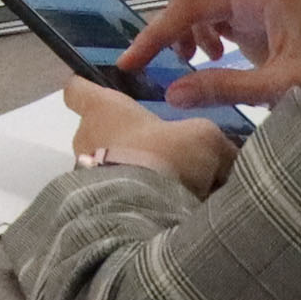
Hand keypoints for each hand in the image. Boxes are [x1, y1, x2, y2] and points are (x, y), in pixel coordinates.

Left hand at [61, 79, 242, 192]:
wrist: (146, 211)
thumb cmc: (166, 156)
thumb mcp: (204, 138)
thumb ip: (209, 140)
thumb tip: (223, 156)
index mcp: (102, 109)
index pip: (77, 89)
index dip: (88, 88)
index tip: (102, 92)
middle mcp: (84, 137)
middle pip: (97, 129)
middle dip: (124, 139)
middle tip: (158, 150)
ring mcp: (83, 171)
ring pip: (106, 163)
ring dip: (130, 170)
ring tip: (164, 185)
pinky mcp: (91, 202)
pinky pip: (111, 193)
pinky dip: (131, 196)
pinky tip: (160, 206)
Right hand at [114, 0, 300, 103]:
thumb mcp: (283, 86)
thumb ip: (226, 87)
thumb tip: (171, 94)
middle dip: (162, 27)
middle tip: (135, 62)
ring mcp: (258, 10)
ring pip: (200, 9)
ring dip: (182, 34)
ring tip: (182, 65)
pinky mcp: (260, 28)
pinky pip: (216, 24)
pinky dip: (201, 41)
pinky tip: (207, 64)